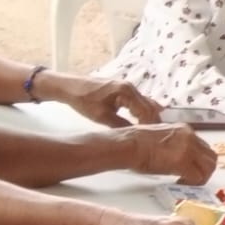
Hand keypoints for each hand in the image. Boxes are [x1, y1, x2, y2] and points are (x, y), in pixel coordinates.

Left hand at [33, 71, 160, 126]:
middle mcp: (131, 87)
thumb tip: (136, 135)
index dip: (150, 125)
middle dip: (153, 122)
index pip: (146, 111)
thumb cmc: (83, 100)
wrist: (69, 87)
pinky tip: (144, 121)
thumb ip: (121, 125)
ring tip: (151, 132)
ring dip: (149, 117)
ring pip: (146, 104)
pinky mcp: (124, 90)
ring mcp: (128, 88)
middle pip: (150, 106)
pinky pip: (139, 102)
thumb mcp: (102, 116)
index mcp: (126, 92)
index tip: (151, 138)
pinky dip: (143, 112)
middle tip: (155, 137)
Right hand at [119, 124, 217, 183]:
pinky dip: (193, 183)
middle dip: (205, 169)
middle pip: (211, 156)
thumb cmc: (134, 143)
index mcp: (184, 130)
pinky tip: (180, 183)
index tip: (191, 167)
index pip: (203, 146)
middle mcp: (190, 136)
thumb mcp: (160, 137)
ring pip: (209, 166)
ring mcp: (188, 148)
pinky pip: (198, 176)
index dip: (199, 160)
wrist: (127, 145)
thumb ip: (174, 144)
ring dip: (201, 177)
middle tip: (193, 178)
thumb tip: (177, 156)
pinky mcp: (182, 162)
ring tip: (187, 181)